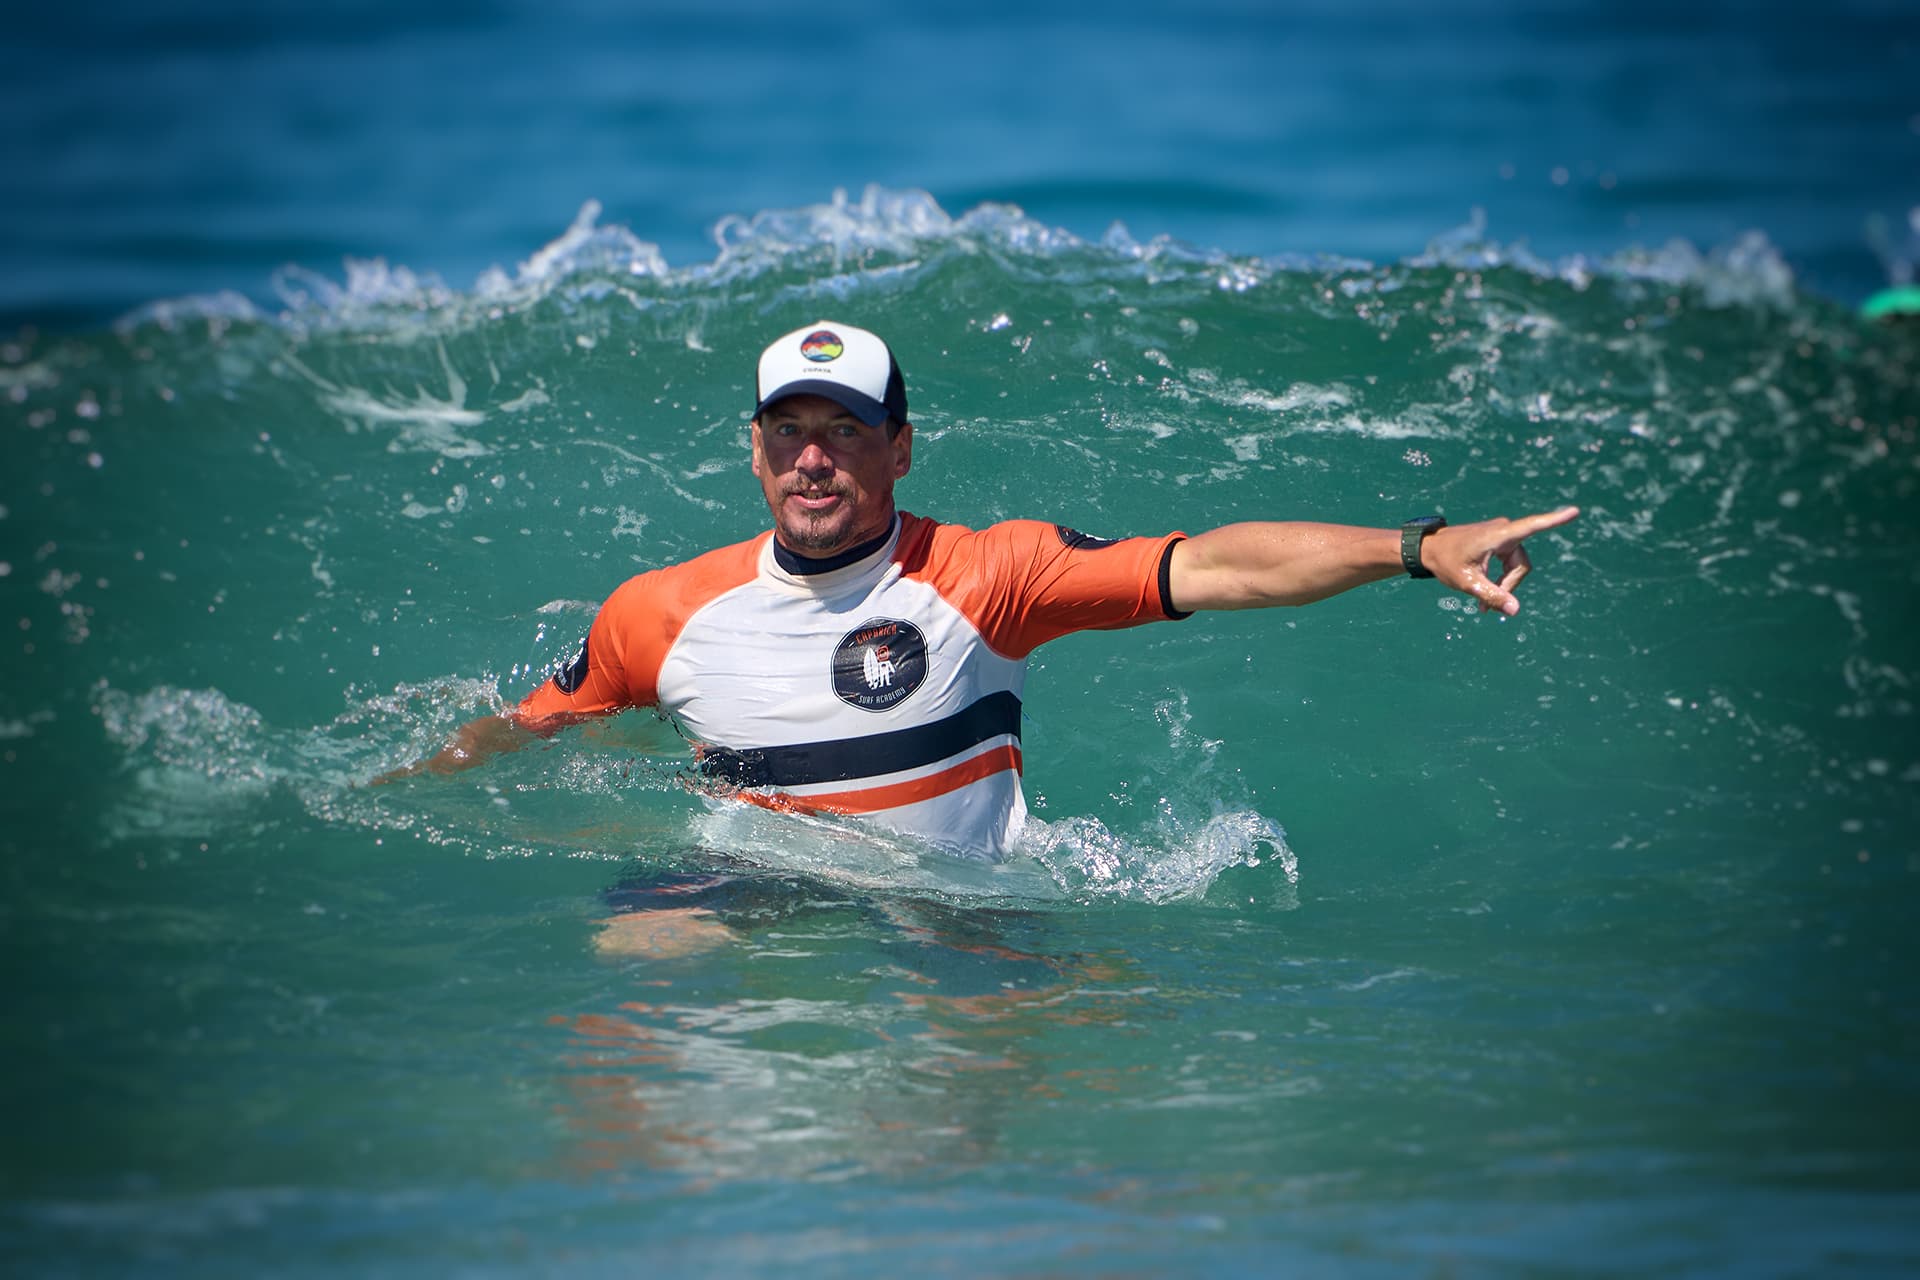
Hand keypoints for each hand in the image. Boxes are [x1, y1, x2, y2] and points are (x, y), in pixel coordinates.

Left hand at [1423, 506, 1579, 616]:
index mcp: (1498, 535)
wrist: (1428, 549)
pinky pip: (1509, 563)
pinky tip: (1484, 594)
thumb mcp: (1467, 583)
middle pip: (1521, 565)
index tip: (1574, 512)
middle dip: (1507, 586)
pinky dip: (1499, 579)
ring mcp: (1502, 535)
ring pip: (1516, 567)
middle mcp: (1504, 531)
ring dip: (1502, 585)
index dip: (1554, 521)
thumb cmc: (1445, 562)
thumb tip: (1515, 610)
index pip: (1532, 526)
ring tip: (1481, 604)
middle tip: (1484, 607)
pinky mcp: (1499, 541)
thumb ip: (1492, 596)